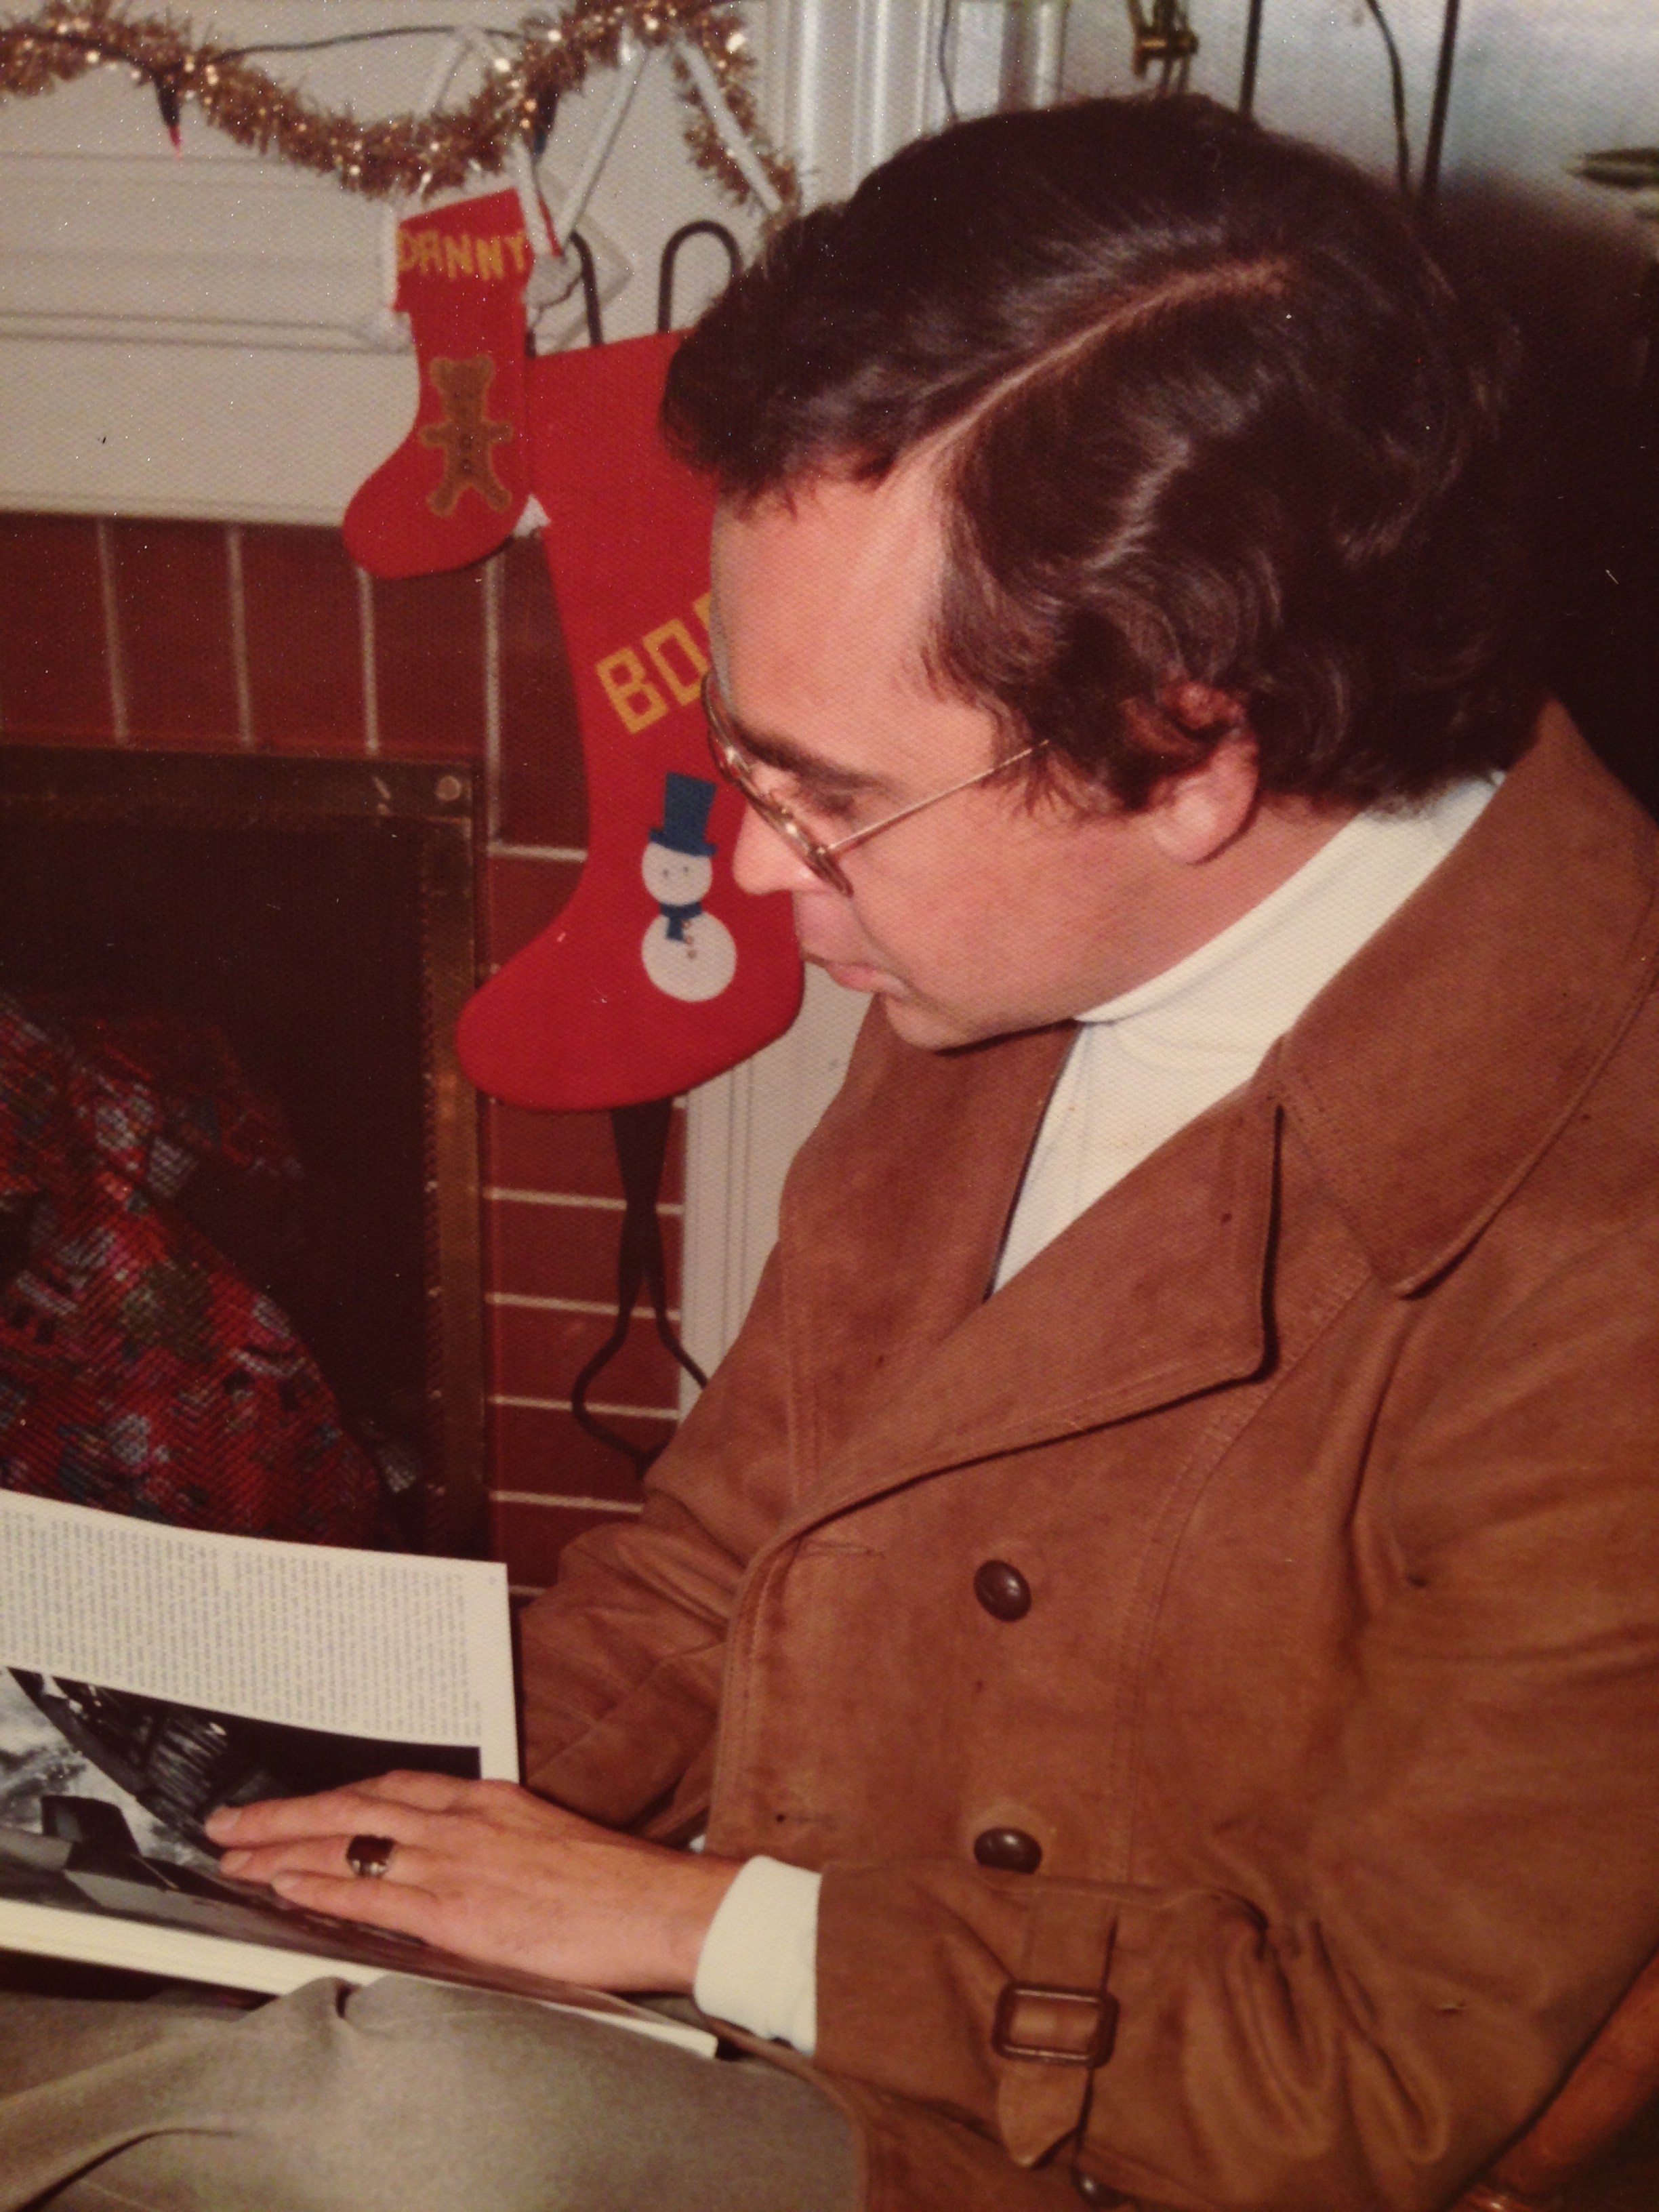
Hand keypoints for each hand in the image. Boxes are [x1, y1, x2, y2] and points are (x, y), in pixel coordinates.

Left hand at [205, 1772, 741, 1992]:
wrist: (659, 1903)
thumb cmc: (614, 1882)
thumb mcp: (546, 1836)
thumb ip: (495, 1838)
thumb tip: (457, 1853)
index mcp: (488, 1800)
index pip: (391, 1787)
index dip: (332, 1793)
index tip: (291, 1801)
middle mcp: (465, 1820)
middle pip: (355, 1804)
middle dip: (286, 1813)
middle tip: (229, 1822)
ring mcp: (459, 1862)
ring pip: (350, 1842)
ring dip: (283, 1847)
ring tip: (235, 1855)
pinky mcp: (460, 1911)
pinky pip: (374, 1894)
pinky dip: (322, 1886)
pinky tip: (284, 1886)